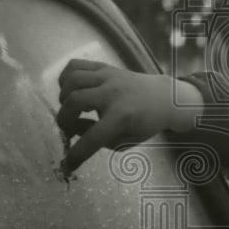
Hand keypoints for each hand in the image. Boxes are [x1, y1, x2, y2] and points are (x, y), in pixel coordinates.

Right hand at [56, 59, 202, 173]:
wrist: (164, 97)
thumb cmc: (145, 123)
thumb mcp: (126, 140)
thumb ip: (99, 140)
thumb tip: (73, 128)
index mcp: (122, 115)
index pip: (92, 137)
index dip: (77, 154)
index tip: (68, 164)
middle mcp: (113, 92)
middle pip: (74, 101)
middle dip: (64, 119)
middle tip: (69, 127)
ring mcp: (108, 76)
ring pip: (72, 79)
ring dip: (64, 97)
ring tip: (72, 107)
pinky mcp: (104, 66)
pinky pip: (75, 65)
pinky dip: (66, 78)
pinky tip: (73, 90)